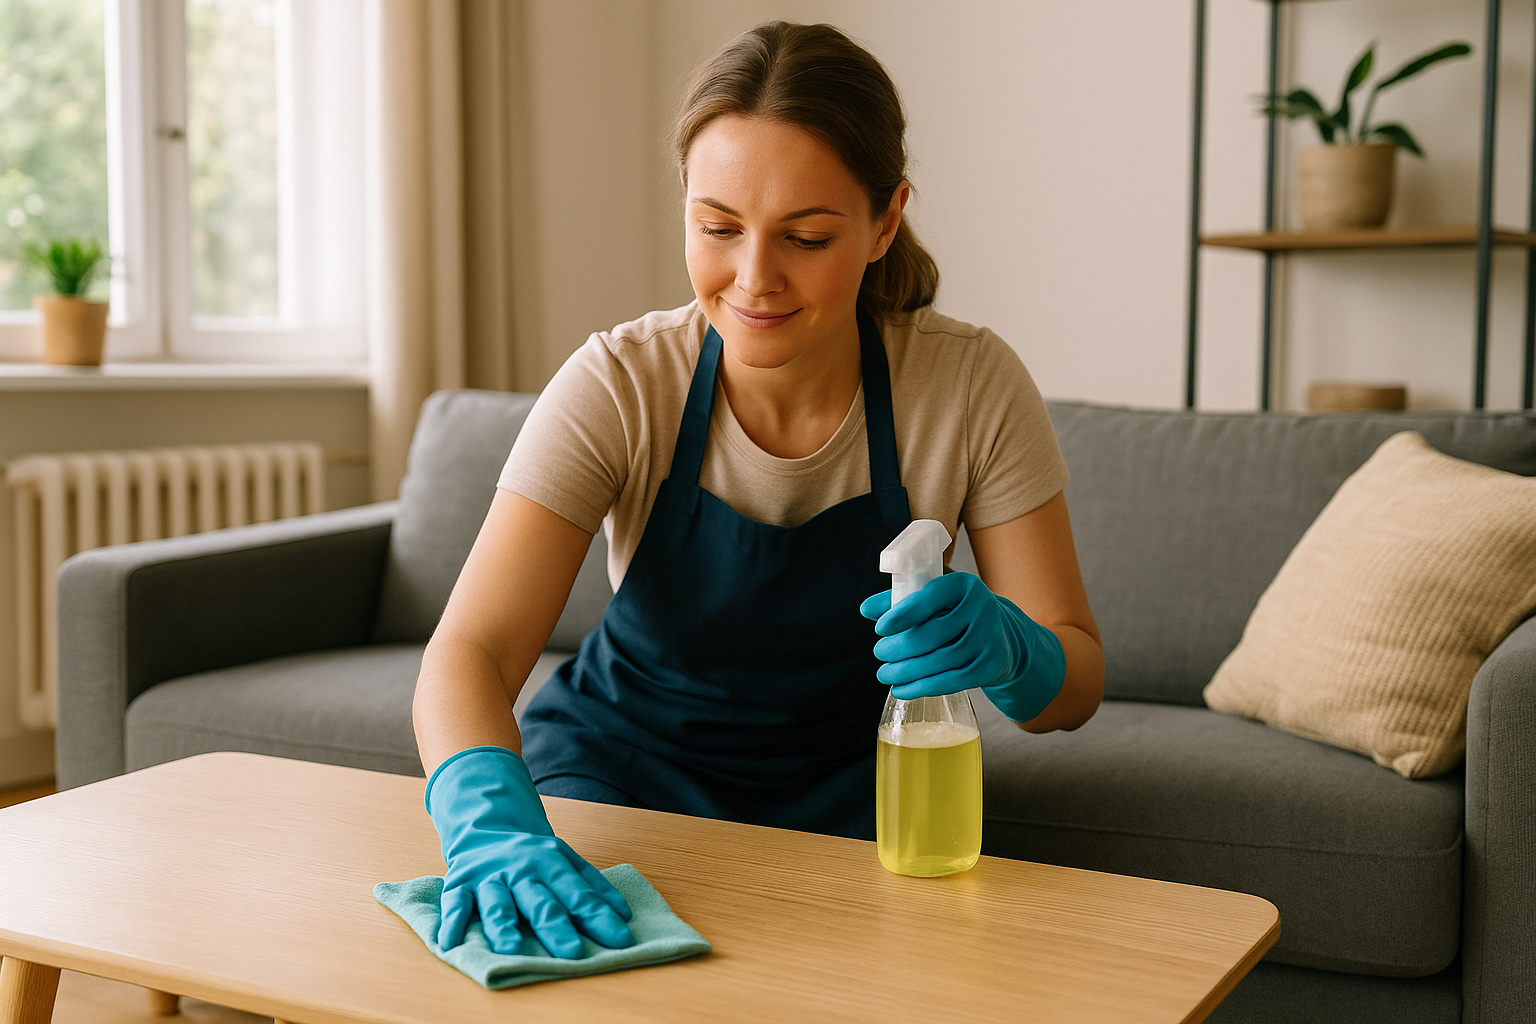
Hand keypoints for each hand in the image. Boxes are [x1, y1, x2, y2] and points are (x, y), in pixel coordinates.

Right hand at [425, 746, 633, 957]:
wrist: (487, 828)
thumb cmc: (533, 857)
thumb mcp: (566, 861)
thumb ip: (593, 886)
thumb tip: (624, 914)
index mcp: (552, 862)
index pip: (579, 894)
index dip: (599, 917)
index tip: (620, 940)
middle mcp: (521, 869)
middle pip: (541, 902)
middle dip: (556, 927)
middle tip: (572, 952)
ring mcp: (490, 877)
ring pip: (498, 903)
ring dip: (505, 926)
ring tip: (512, 949)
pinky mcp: (460, 883)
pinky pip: (455, 903)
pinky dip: (451, 922)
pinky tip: (449, 942)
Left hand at [860, 572, 1065, 722]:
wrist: (1002, 635)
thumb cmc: (957, 614)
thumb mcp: (935, 599)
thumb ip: (900, 600)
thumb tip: (867, 609)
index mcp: (963, 584)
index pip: (928, 597)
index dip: (901, 614)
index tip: (880, 628)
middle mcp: (981, 608)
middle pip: (931, 634)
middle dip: (898, 648)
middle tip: (880, 653)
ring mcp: (990, 638)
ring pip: (939, 661)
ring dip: (906, 671)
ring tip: (885, 674)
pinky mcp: (993, 665)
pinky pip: (952, 680)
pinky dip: (922, 687)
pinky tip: (902, 689)